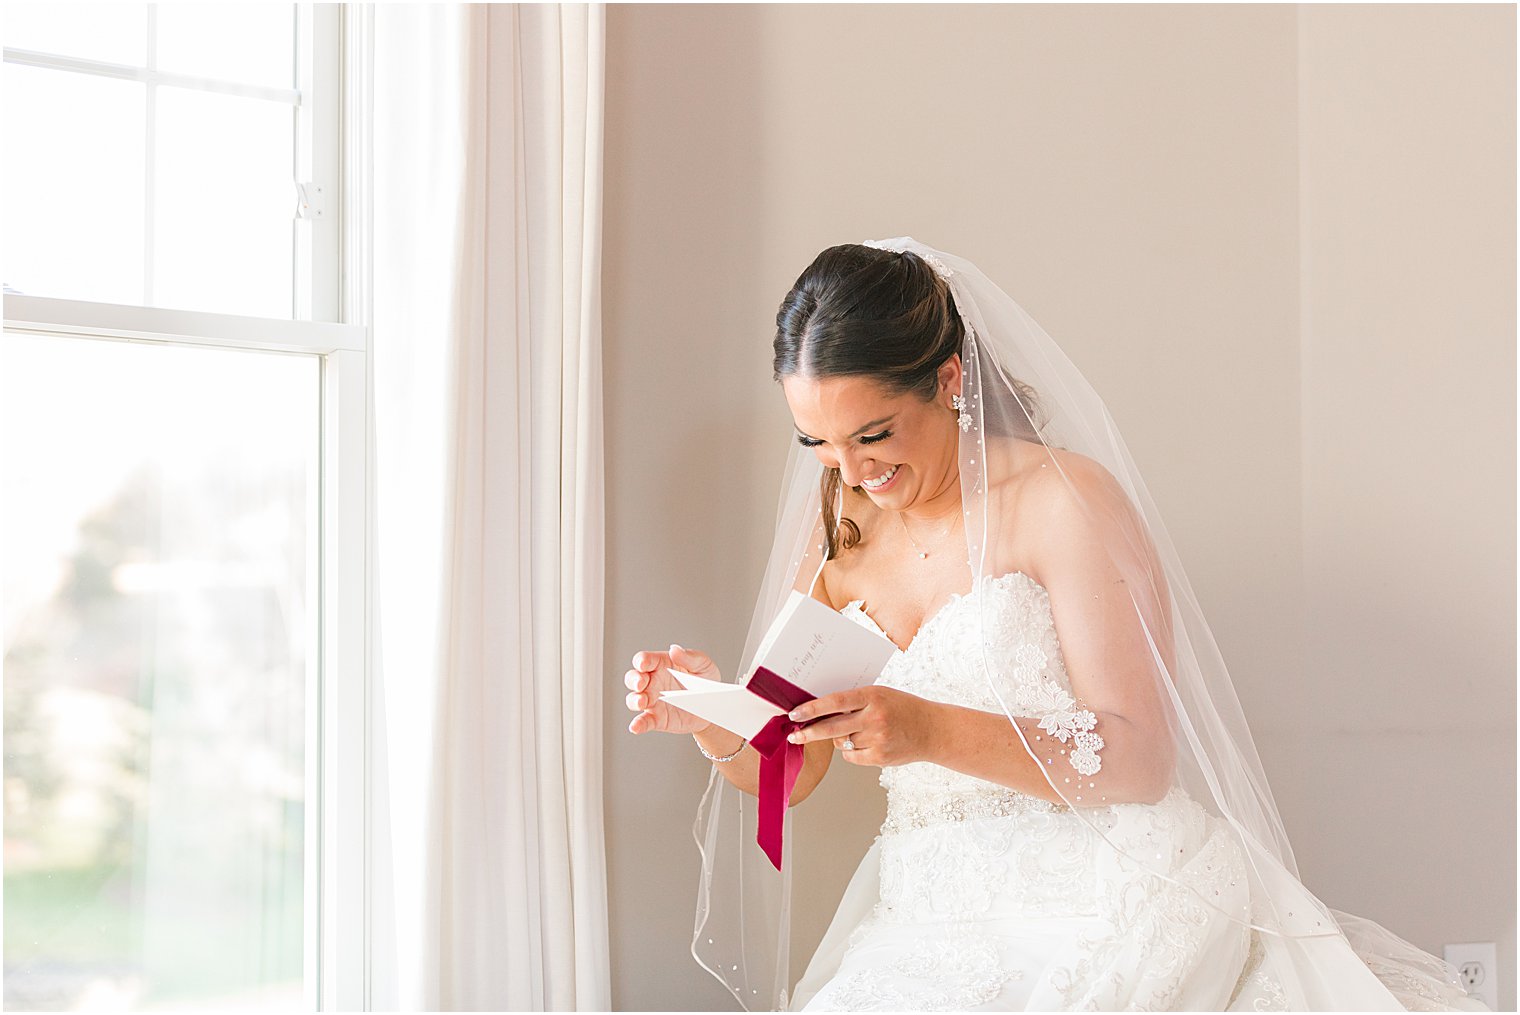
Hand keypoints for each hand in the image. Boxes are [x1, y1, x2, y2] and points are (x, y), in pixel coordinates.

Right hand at [625, 644, 721, 735]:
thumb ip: (689, 657)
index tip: (643, 664)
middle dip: (633, 680)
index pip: (644, 660)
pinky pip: (644, 721)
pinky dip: (637, 724)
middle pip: (633, 678)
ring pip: (633, 699)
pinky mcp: (657, 719)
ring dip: (634, 700)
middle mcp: (652, 682)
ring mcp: (652, 701)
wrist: (713, 706)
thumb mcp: (702, 665)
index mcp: (661, 665)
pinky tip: (636, 727)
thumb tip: (674, 650)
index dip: (641, 661)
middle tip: (641, 683)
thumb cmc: (705, 681)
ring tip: (642, 702)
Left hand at [782, 686, 940, 766]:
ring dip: (840, 739)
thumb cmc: (903, 709)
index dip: (812, 709)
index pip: (834, 701)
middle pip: (831, 727)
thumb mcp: (880, 695)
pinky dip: (851, 751)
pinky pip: (851, 756)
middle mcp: (874, 717)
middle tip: (794, 736)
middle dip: (809, 733)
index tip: (795, 714)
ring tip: (860, 731)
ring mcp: (878, 739)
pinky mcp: (880, 757)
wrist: (932, 730)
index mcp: (873, 696)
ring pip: (841, 742)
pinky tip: (867, 743)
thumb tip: (820, 711)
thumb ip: (854, 701)